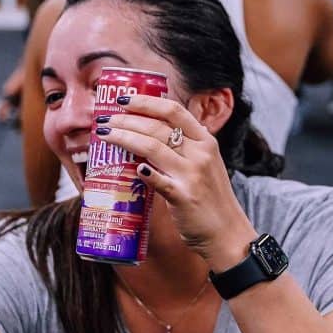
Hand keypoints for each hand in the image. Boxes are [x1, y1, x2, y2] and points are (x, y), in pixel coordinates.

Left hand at [99, 95, 256, 269]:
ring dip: (125, 138)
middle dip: (126, 120)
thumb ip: (186, 147)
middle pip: (157, 128)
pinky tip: (133, 168)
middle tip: (105, 121)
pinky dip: (146, 173)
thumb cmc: (211, 199)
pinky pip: (159, 182)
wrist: (226, 232)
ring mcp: (192, 175)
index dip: (146, 102)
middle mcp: (200, 153)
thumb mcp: (205, 164)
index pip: (173, 111)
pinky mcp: (183, 197)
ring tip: (106, 136)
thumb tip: (158, 130)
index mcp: (205, 141)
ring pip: (153, 148)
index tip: (123, 100)